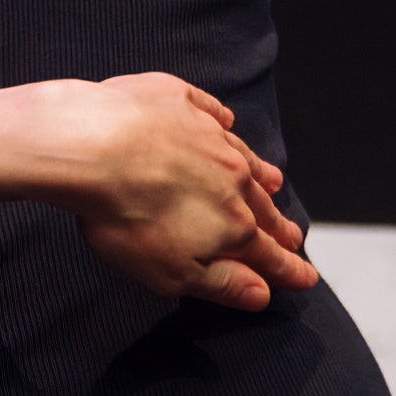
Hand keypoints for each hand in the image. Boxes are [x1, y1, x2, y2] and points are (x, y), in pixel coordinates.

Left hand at [31, 73, 314, 310]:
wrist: (89, 145)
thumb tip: (261, 295)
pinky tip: (223, 122)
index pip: (267, 254)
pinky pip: (209, 111)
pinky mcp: (177, 101)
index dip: (287, 269)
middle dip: (278, 226)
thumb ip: (221, 282)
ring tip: (274, 183)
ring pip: (244, 159)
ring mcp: (206, 136)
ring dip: (260, 174)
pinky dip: (219, 120)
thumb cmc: (124, 214)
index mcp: (231, 223)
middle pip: (261, 207)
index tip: (305, 277)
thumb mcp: (171, 271)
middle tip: (292, 235)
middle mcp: (231, 178)